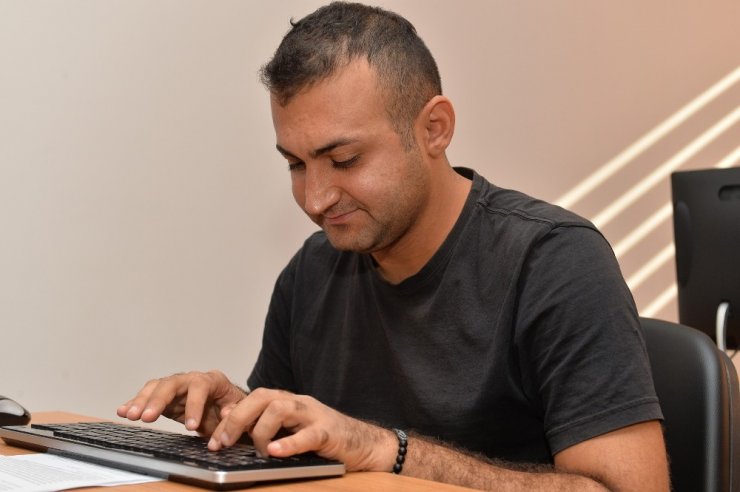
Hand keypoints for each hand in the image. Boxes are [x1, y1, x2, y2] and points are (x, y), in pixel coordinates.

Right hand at [117, 370, 245, 435]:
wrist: (225, 408)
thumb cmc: (231, 407)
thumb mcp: (238, 410)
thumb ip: (232, 413)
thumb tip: (225, 414)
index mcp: (213, 380)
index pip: (201, 386)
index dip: (194, 404)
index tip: (191, 426)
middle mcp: (191, 379)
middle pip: (172, 383)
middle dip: (158, 399)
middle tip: (148, 417)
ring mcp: (176, 387)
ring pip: (156, 387)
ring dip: (142, 401)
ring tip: (131, 415)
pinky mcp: (164, 397)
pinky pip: (148, 396)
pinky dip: (135, 403)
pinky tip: (122, 411)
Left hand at [207, 387, 395, 471]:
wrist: (364, 444)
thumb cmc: (324, 439)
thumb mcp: (291, 431)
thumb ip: (265, 425)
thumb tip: (228, 424)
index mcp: (288, 401)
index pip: (254, 398)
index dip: (232, 414)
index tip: (213, 434)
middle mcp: (299, 403)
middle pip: (263, 397)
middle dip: (238, 418)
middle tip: (222, 442)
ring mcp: (315, 415)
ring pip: (282, 409)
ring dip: (262, 430)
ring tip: (256, 451)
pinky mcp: (329, 432)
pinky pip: (308, 434)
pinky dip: (289, 443)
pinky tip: (275, 451)